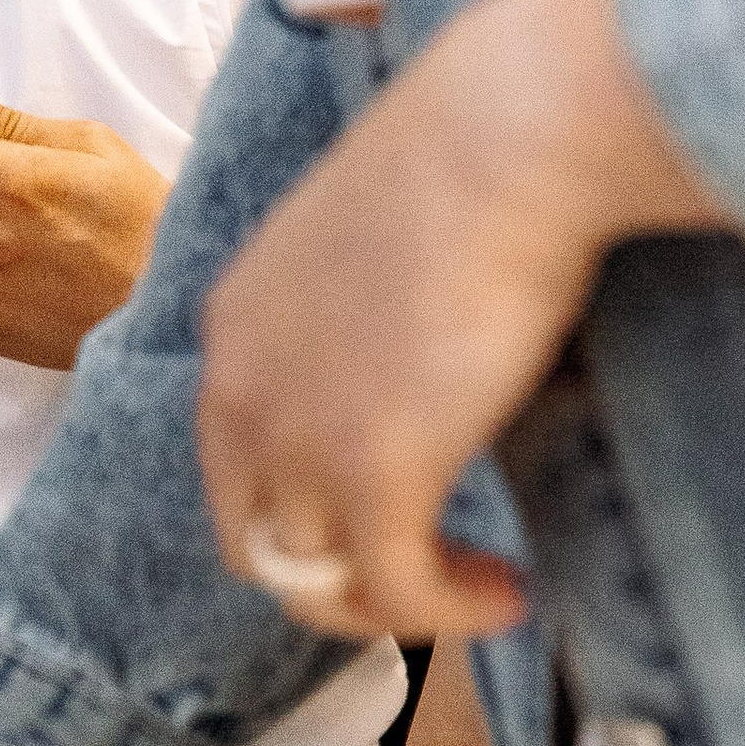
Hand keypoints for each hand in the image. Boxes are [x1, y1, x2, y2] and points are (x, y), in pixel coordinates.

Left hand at [198, 0, 733, 642]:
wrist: (508, 131)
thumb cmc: (476, 156)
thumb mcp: (378, 246)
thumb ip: (368, 322)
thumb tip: (428, 371)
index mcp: (234, 329)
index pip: (235, 467)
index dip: (310, 513)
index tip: (400, 512)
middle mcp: (241, 388)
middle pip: (256, 544)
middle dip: (339, 580)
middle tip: (432, 573)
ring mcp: (297, 435)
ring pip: (317, 585)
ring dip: (401, 607)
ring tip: (485, 589)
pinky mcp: (371, 471)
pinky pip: (394, 591)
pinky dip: (447, 613)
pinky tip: (510, 593)